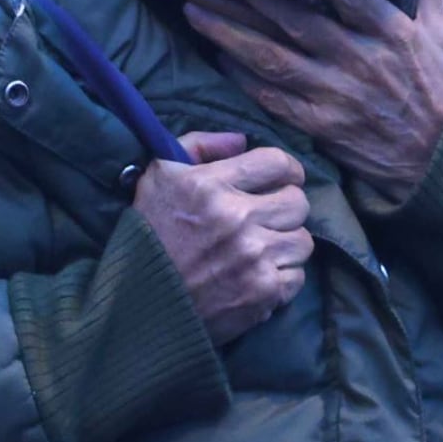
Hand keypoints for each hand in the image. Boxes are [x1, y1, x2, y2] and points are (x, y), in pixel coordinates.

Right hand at [134, 130, 313, 344]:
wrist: (139, 301)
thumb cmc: (149, 233)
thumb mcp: (160, 175)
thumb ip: (199, 146)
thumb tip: (241, 140)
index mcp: (211, 184)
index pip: (277, 162)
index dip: (286, 169)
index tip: (281, 179)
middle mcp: (237, 217)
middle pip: (298, 202)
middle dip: (286, 207)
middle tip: (269, 216)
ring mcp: (253, 257)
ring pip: (303, 240)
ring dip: (286, 243)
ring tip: (264, 248)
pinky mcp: (262, 292)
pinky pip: (297, 277)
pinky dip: (281, 277)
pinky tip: (258, 275)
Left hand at [182, 0, 442, 196]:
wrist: (440, 157)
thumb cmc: (439, 87)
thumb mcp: (439, 33)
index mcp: (390, 33)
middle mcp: (358, 61)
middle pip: (295, 20)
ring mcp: (334, 95)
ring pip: (271, 59)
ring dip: (228, 33)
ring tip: (192, 9)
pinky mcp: (318, 125)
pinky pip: (271, 97)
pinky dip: (240, 76)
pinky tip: (215, 55)